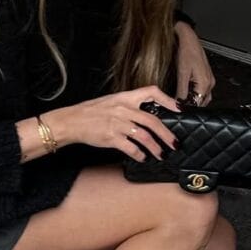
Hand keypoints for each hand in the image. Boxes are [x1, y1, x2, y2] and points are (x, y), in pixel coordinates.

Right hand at [64, 86, 180, 160]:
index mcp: (125, 97)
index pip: (151, 92)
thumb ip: (128, 106)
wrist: (71, 121)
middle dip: (166, 134)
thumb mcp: (111, 102)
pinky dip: (139, 154)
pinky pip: (131, 148)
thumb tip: (147, 115)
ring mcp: (117, 123)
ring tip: (161, 154)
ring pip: (144, 136)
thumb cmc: (90, 112)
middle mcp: (123, 109)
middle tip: (174, 144)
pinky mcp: (111, 137)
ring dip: (156, 148)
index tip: (178, 108)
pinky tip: (142, 157)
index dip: (167, 100)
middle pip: (153, 120)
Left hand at [174, 22, 214, 105]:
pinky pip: (202, 91)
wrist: (189, 38)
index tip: (177, 109)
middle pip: (200, 103)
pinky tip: (186, 93)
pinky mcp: (206, 77)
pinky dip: (194, 95)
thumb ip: (181, 91)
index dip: (186, 108)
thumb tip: (179, 104)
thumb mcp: (182, 73)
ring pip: (202, 98)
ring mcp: (209, 80)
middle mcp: (210, 83)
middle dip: (190, 105)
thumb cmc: (186, 51)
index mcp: (205, 84)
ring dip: (192, 101)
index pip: (197, 104)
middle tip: (177, 105)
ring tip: (180, 100)